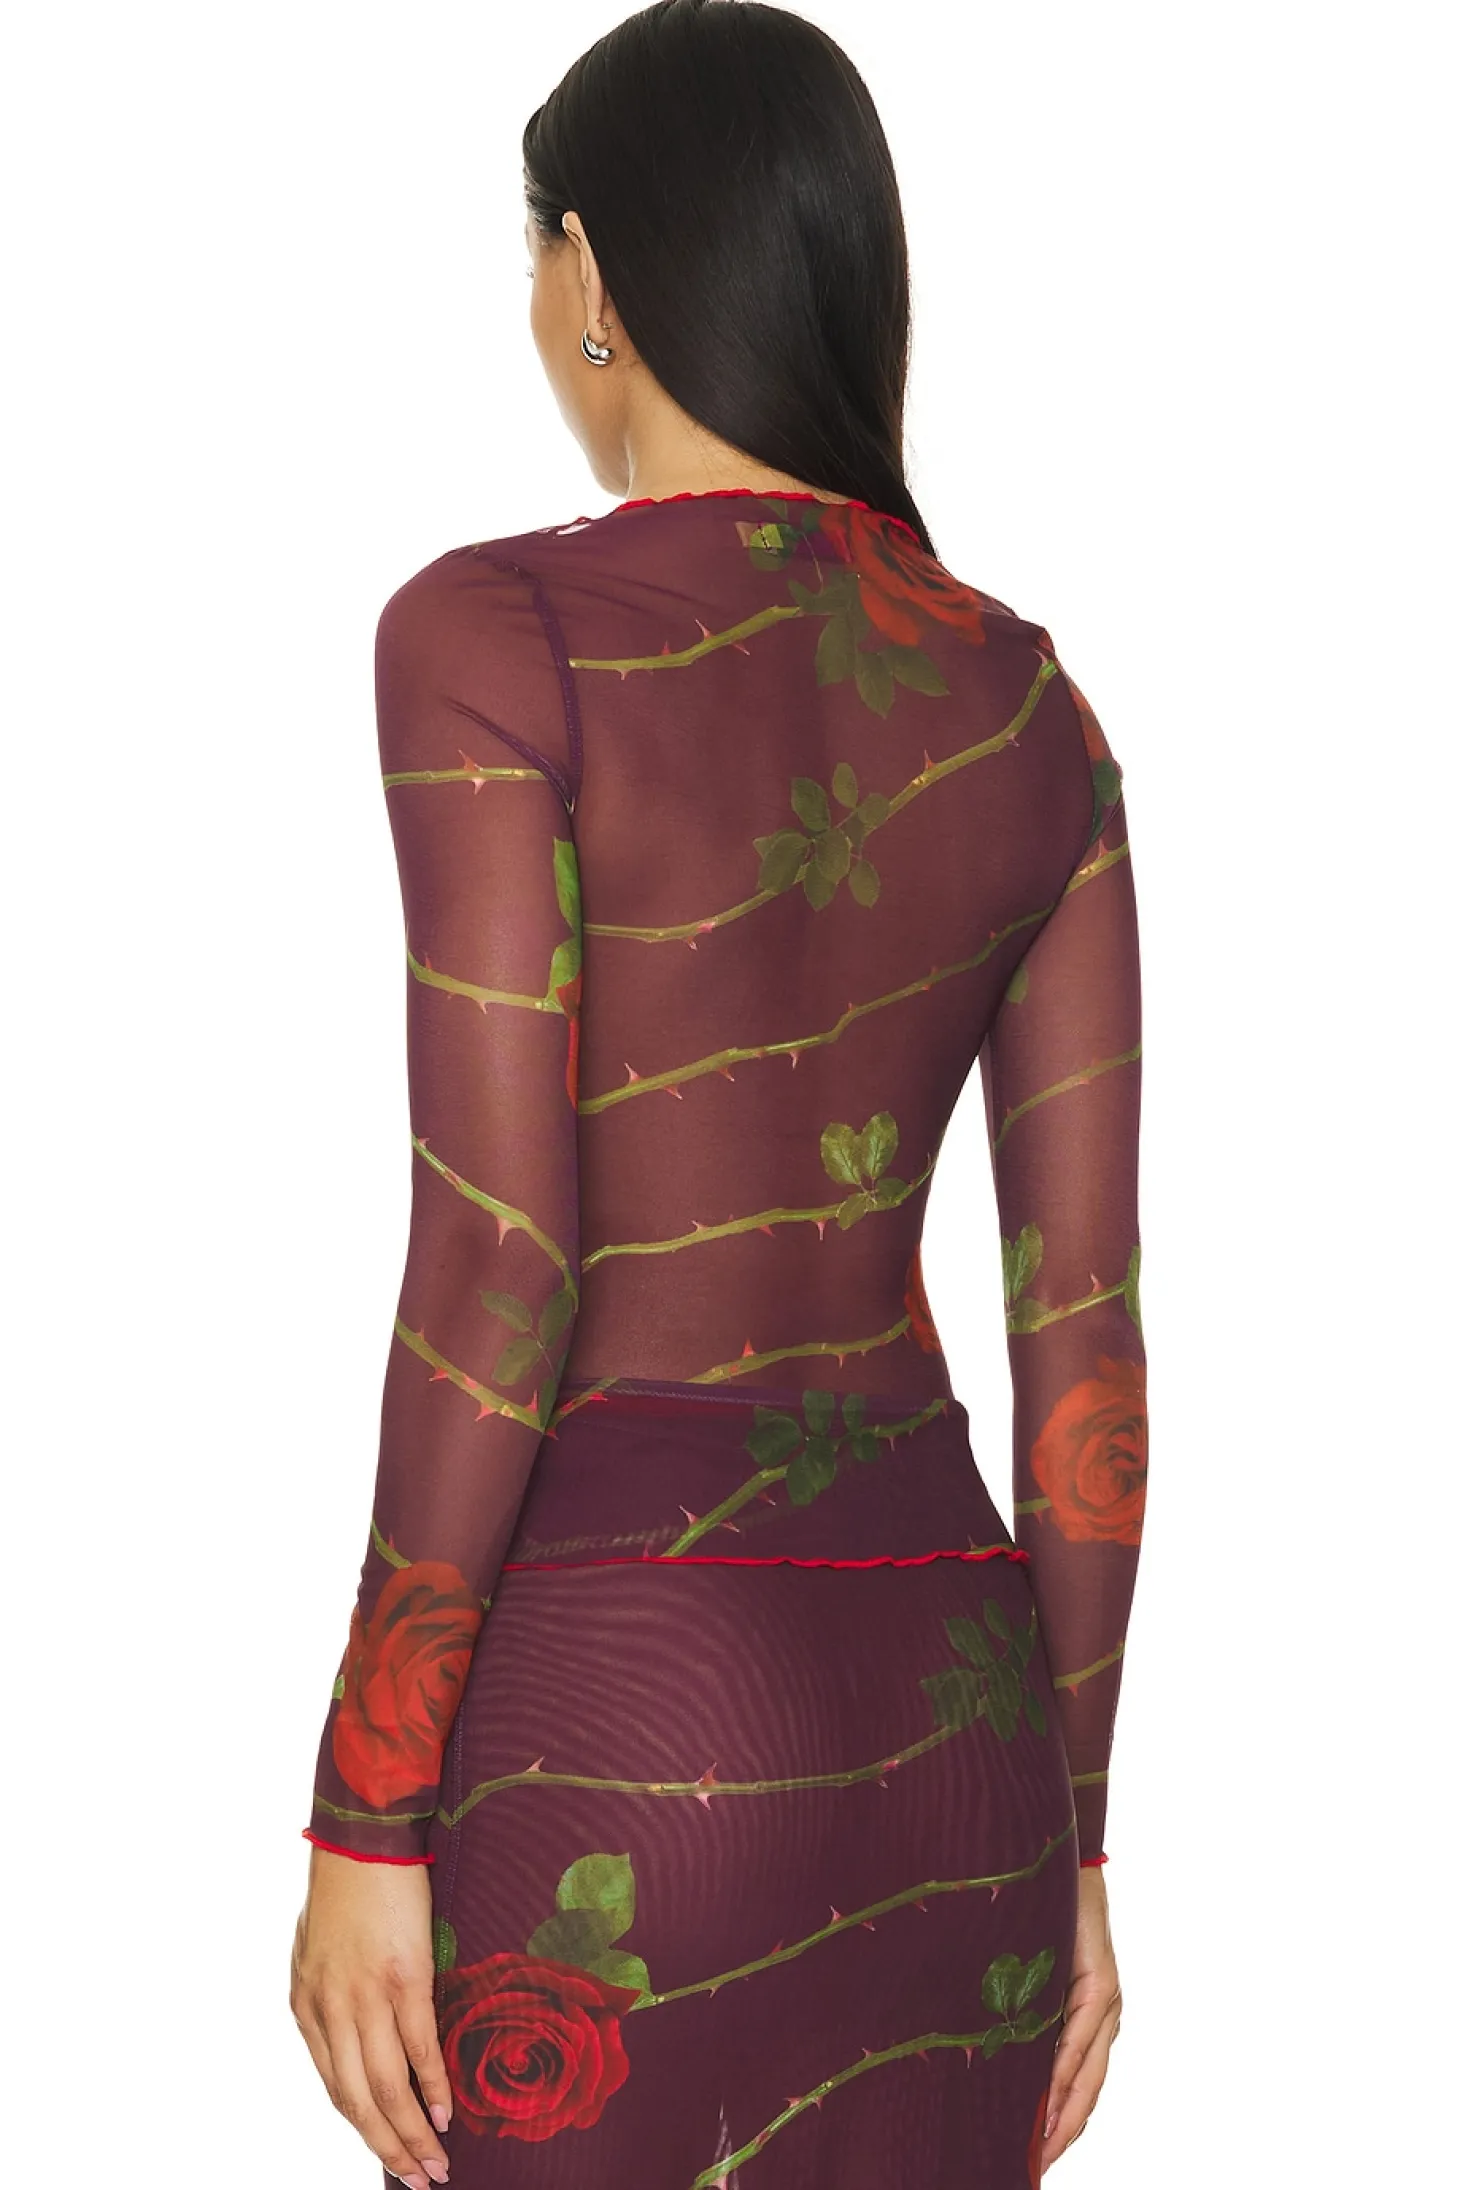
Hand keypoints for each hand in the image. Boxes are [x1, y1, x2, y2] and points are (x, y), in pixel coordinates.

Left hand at [290, 1845, 452, 2188]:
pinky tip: (444, 2111)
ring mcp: (366, 1996)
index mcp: (307, 2007)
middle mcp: (330, 2010)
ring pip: (387, 2085)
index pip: (335, 2088)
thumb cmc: (346, 1888)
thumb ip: (331, 1996)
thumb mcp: (320, 1951)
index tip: (387, 2155)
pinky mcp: (403, 1976)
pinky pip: (418, 2046)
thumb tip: (354, 2031)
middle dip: (387, 2147)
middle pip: (358, 2101)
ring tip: (436, 2162)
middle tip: (418, 2179)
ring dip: (412, 2132)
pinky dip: (432, 2086)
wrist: (364, 1837)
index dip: (364, 2128)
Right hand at [1039, 1864, 1121, 2170]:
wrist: (1062, 1860)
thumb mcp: (1031, 1975)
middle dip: (1062, 2132)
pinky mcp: (1101, 1982)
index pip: (1077, 2086)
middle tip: (1035, 2164)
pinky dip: (1067, 2068)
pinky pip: (1082, 2036)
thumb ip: (1025, 2013)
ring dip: (1065, 2112)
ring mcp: (1106, 2001)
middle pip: (1086, 2091)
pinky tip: (1051, 2090)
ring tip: (1042, 2145)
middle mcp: (1105, 2016)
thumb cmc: (1042, 1913)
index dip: (1061, 2126)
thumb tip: (996, 2052)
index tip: (1037, 2157)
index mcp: (1089, 2018)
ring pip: (1088, 2072)